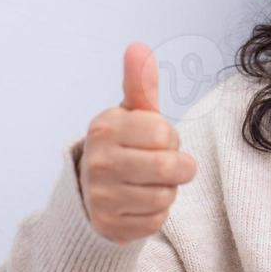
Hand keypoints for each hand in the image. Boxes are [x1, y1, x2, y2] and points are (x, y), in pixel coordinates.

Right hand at [77, 43, 197, 245]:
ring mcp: (100, 197)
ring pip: (166, 196)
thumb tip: (138, 46)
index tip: (153, 140)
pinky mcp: (109, 226)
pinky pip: (156, 221)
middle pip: (170, 167)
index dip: (169, 138)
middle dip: (177, 167)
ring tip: (147, 183)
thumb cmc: (125, 145)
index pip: (165, 133)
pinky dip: (155, 214)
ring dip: (167, 191)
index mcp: (104, 128)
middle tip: (161, 164)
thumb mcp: (133, 114)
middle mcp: (97, 162)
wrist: (93, 193)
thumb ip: (140, 84)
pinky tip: (138, 204)